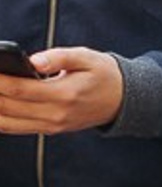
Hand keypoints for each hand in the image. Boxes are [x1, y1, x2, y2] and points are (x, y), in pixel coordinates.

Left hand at [0, 48, 126, 137]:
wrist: (123, 101)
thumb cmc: (103, 74)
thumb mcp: (87, 58)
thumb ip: (59, 57)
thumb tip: (32, 61)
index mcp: (65, 94)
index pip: (18, 89)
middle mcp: (55, 115)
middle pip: (7, 107)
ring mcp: (51, 125)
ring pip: (6, 121)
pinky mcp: (48, 129)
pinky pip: (14, 128)